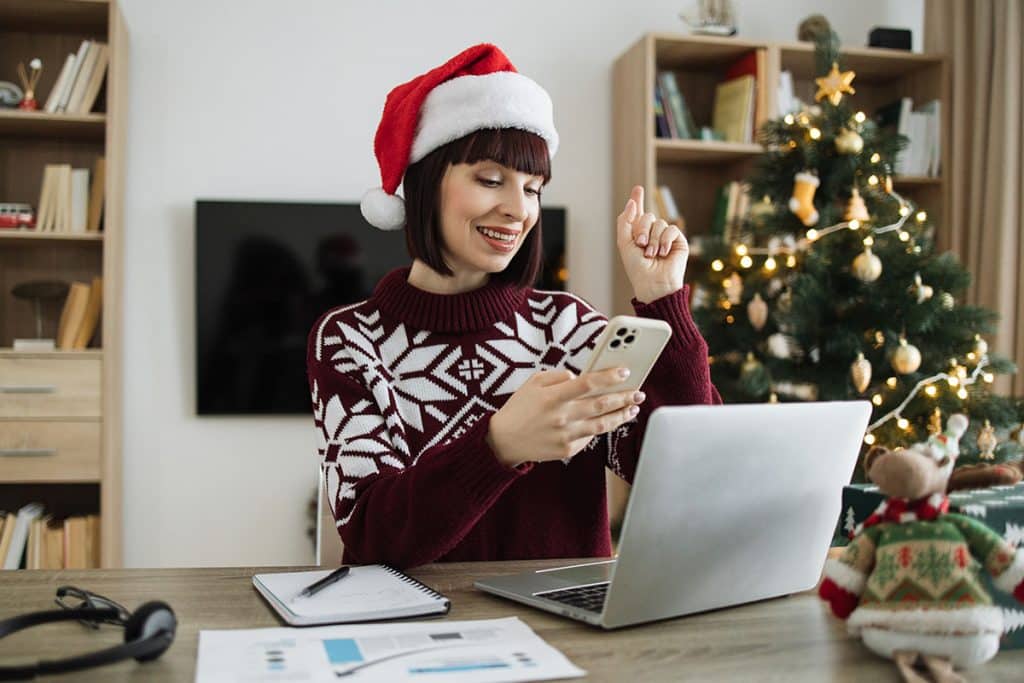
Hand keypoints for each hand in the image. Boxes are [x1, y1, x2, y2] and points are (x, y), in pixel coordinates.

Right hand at [486, 368, 645, 467]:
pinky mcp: (568, 450)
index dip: (609, 377)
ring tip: (632, 408)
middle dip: (624, 397)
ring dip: (621, 415)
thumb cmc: (519, 408)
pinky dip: (601, 428)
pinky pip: (591, 437)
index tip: (625, 372)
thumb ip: (558, 376)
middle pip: (601, 405)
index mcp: (553, 397)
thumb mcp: (533, 382)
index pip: (588, 383)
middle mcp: (562, 417)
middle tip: (638, 392)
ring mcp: (566, 436)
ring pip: (602, 425)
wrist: (504, 441)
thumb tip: (580, 377)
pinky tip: (610, 420)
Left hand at [616, 185, 687, 302]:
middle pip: (647, 216)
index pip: (638, 213)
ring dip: (653, 240)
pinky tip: (663, 253)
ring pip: (659, 223)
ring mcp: (665, 237)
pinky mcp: (678, 241)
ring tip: (651, 255)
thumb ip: (625, 221)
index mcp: (638, 234)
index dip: (637, 200)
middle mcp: (652, 233)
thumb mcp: (624, 243)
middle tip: (640, 244)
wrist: (653, 283)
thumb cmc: (637, 268)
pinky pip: (672, 229)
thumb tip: (631, 202)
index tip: (638, 189)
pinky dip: (665, 240)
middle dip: (642, 229)